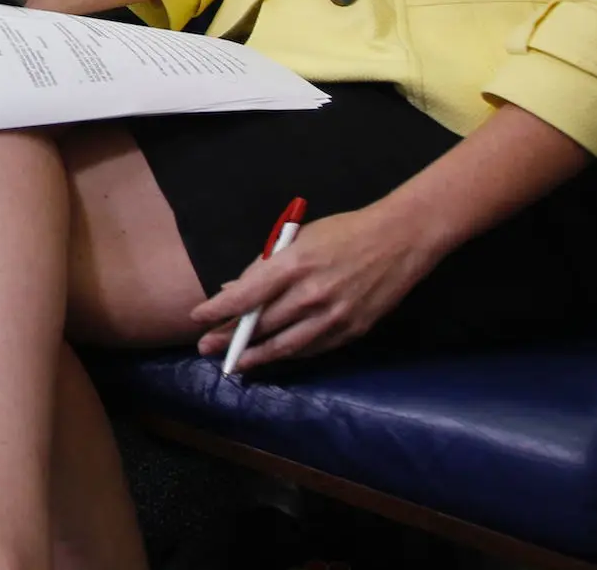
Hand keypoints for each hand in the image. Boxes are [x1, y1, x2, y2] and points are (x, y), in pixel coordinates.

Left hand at [192, 204, 440, 372]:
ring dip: (256, 356)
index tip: (198, 318)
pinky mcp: (352, 330)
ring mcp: (334, 316)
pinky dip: (289, 353)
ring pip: (286, 345)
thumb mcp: (298, 239)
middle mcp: (312, 294)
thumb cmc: (343, 232)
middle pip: (262, 324)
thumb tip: (234, 290)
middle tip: (206, 347)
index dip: (219, 310)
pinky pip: (312, 348)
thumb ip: (266, 266)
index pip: (246, 295)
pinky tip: (272, 356)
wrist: (399, 240)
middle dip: (230, 337)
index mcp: (294, 264)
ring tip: (234, 363)